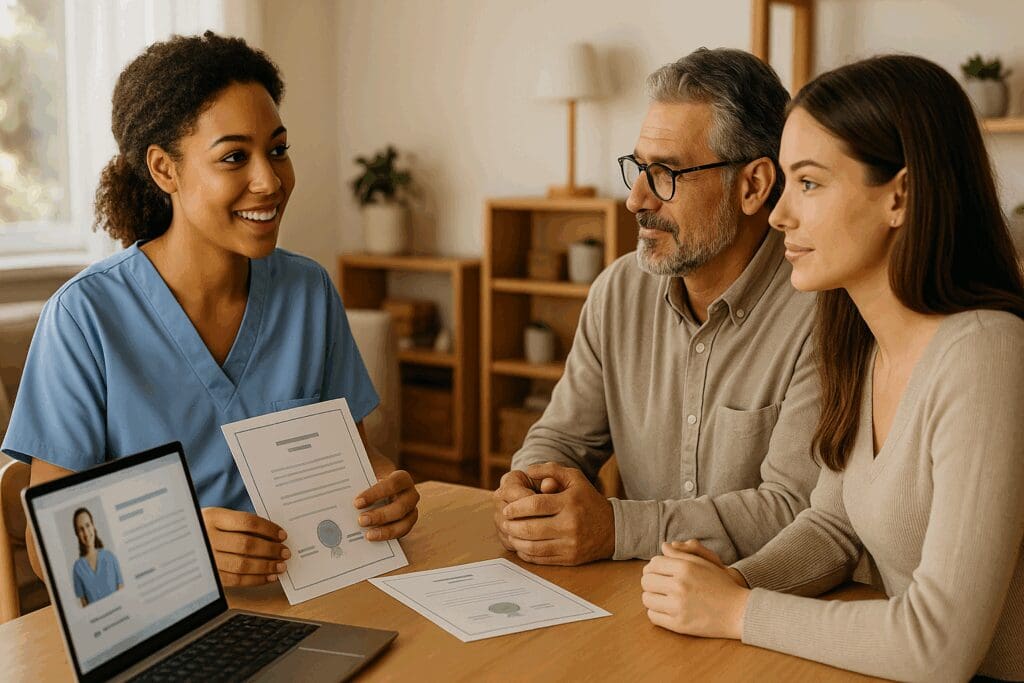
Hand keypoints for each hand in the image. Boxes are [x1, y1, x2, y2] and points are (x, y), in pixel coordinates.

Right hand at [202, 507, 288, 586]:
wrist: (179, 542)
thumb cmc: (206, 528)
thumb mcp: (219, 518)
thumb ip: (241, 524)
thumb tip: (273, 535)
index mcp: (213, 517)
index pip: (247, 522)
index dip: (268, 529)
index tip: (282, 535)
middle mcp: (208, 537)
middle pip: (246, 545)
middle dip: (270, 550)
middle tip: (285, 552)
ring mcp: (207, 558)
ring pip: (242, 565)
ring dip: (266, 567)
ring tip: (281, 566)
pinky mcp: (209, 575)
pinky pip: (235, 580)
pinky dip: (256, 580)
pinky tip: (268, 577)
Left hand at [354, 470, 419, 540]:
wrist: (383, 492)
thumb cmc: (374, 483)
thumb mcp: (369, 479)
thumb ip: (362, 485)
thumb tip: (344, 496)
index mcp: (402, 479)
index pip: (393, 484)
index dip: (375, 494)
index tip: (357, 503)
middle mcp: (411, 495)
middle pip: (400, 507)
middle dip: (380, 516)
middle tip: (361, 520)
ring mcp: (412, 511)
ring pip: (404, 523)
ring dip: (386, 530)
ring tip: (368, 535)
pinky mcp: (408, 524)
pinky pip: (401, 533)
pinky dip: (387, 536)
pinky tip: (374, 537)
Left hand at [499, 462, 614, 564]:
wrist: (612, 529)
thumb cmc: (588, 500)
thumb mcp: (575, 478)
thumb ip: (551, 470)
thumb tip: (527, 470)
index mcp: (569, 503)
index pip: (536, 505)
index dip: (516, 507)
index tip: (507, 508)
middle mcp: (570, 524)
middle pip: (531, 528)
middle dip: (512, 525)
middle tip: (503, 521)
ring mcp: (569, 544)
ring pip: (533, 546)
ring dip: (516, 540)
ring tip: (509, 533)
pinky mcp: (569, 558)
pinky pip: (541, 558)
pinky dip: (526, 552)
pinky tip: (521, 545)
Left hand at [641, 540, 749, 638]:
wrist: (738, 612)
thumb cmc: (721, 585)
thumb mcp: (704, 563)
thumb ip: (681, 553)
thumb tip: (663, 546)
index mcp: (684, 568)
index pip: (653, 564)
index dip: (652, 567)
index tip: (657, 572)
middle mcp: (679, 586)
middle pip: (646, 581)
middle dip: (650, 581)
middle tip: (658, 585)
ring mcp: (678, 606)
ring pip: (647, 599)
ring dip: (651, 597)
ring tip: (661, 597)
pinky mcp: (678, 624)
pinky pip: (653, 616)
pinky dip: (655, 612)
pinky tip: (665, 609)